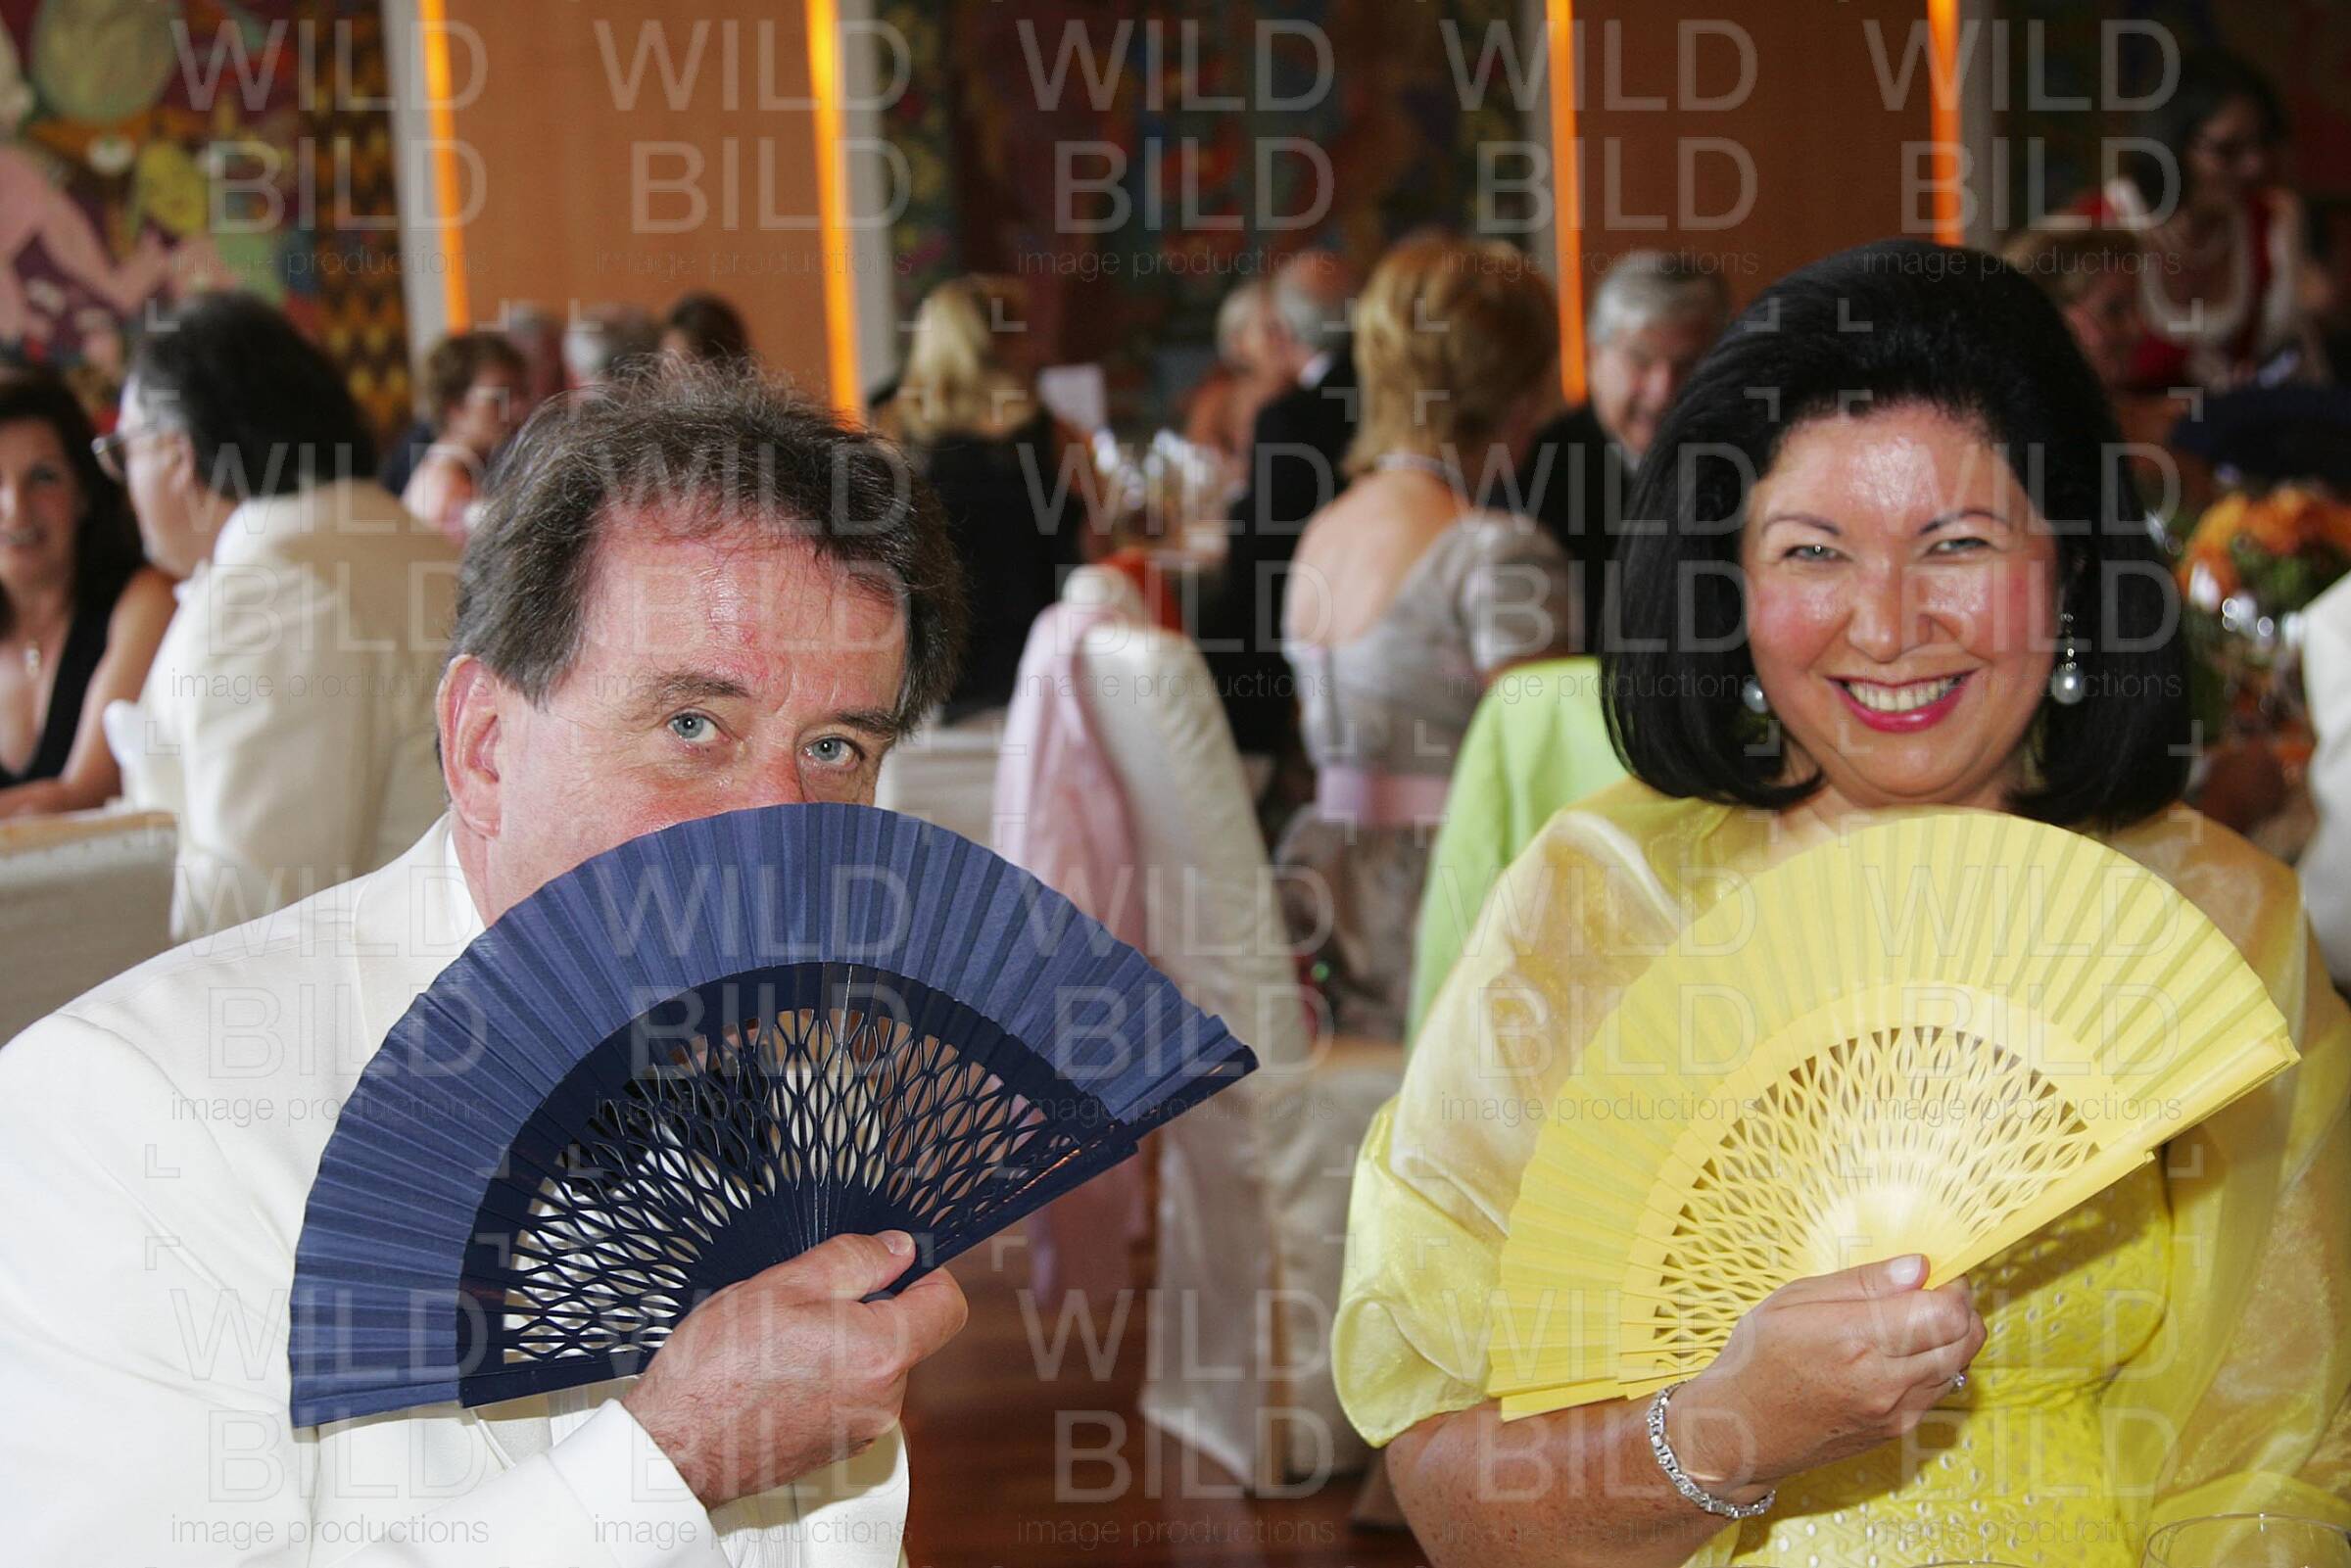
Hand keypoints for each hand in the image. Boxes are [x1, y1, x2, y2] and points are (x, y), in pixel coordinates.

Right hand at [621, 1231, 968, 1508]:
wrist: (674, 1447)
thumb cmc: (719, 1368)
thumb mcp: (786, 1284)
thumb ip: (855, 1260)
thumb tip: (900, 1248)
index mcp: (881, 1353)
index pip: (948, 1306)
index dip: (926, 1276)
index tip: (893, 1267)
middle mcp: (883, 1400)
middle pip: (906, 1336)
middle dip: (868, 1312)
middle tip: (805, 1306)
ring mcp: (861, 1431)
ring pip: (874, 1367)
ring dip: (843, 1347)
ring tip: (781, 1346)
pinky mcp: (837, 1451)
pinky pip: (851, 1398)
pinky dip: (827, 1381)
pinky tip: (778, 1376)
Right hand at [1665, 1254, 1983, 1498]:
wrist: (1742, 1432)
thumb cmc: (1758, 1358)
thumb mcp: (1793, 1300)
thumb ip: (1861, 1282)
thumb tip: (1917, 1266)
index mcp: (1854, 1340)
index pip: (1946, 1312)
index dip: (1950, 1284)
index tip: (1930, 1273)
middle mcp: (1885, 1381)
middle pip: (1967, 1338)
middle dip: (1959, 1307)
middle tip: (1927, 1293)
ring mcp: (1896, 1411)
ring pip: (1961, 1363)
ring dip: (1951, 1336)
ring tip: (1910, 1321)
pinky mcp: (1898, 1430)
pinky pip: (1940, 1388)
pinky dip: (1937, 1363)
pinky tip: (1900, 1352)